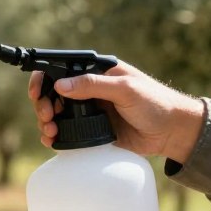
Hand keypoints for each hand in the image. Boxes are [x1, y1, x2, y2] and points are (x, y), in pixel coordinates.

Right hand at [28, 61, 205, 162]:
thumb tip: (60, 86)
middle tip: (47, 117)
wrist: (173, 133)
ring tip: (49, 132)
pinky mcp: (93, 129)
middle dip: (43, 104)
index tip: (37, 94)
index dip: (44, 79)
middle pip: (53, 92)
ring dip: (46, 121)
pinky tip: (53, 141)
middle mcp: (89, 89)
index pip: (61, 69)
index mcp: (96, 72)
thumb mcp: (125, 90)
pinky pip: (67, 131)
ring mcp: (90, 110)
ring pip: (56, 113)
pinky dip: (56, 136)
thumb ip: (93, 85)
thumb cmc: (156, 103)